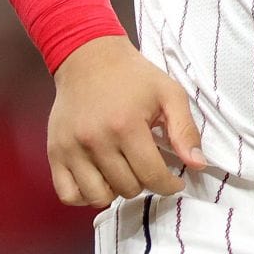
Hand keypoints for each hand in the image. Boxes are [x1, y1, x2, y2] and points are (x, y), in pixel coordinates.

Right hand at [48, 35, 206, 204]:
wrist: (88, 57)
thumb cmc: (133, 76)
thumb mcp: (169, 93)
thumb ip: (185, 130)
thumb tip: (198, 165)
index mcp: (126, 125)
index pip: (152, 176)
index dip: (169, 185)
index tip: (174, 181)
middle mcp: (96, 140)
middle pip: (127, 188)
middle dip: (144, 182)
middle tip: (147, 166)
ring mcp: (72, 148)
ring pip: (99, 197)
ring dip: (117, 191)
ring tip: (124, 173)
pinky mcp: (55, 151)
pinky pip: (69, 195)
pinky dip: (86, 195)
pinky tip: (100, 180)